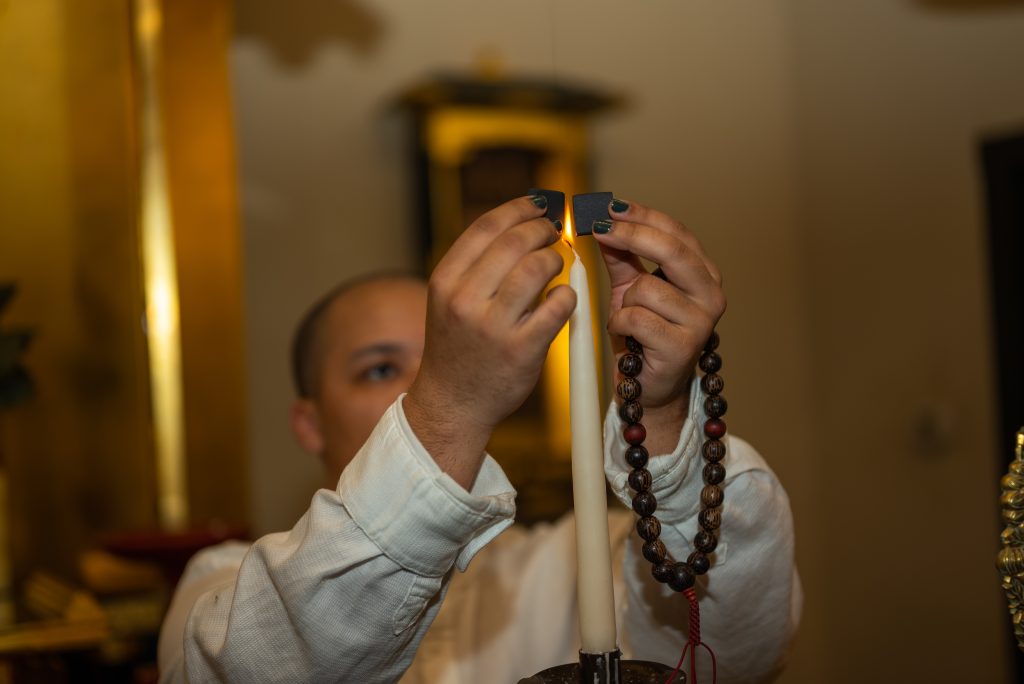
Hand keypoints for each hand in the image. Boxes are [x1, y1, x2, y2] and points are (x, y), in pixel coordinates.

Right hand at [405, 196, 574, 487]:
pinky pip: (558, 305)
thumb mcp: (451, 298)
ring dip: (557, 259)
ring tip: (558, 264)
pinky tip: (563, 298)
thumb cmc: (458, 345)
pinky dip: (567, 295)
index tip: (539, 204)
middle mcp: (465, 300)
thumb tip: (520, 219)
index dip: (519, 208)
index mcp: (445, 280)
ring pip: (539, 267)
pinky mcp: (522, 349)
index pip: (487, 226)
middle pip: (516, 241)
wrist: (453, 402)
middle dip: (544, 230)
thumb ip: (478, 263)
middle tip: (555, 233)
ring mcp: (494, 326)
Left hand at [592, 199, 725, 451]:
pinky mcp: (683, 346)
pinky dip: (621, 325)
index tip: (609, 207)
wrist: (648, 386)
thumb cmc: (642, 334)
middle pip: (671, 249)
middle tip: (600, 229)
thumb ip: (622, 257)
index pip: (676, 232)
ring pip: (645, 288)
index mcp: (702, 272)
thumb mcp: (630, 288)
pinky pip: (636, 318)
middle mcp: (710, 292)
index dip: (642, 216)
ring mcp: (701, 321)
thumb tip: (604, 222)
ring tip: (627, 320)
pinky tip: (628, 338)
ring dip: (623, 303)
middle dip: (631, 236)